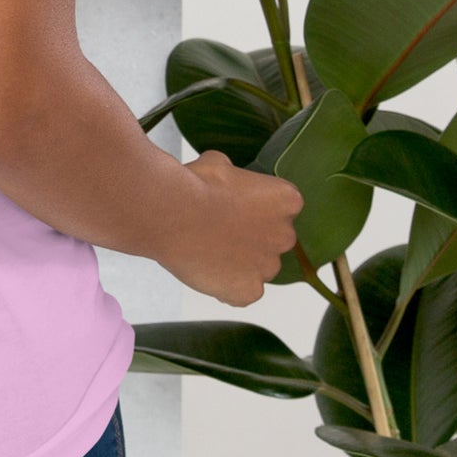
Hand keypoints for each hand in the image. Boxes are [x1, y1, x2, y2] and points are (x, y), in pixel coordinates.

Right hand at [159, 152, 303, 306]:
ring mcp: (268, 267)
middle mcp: (285, 235)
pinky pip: (243, 292)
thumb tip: (227, 181)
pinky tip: (205, 268)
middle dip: (251, 236)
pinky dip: (227, 285)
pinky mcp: (249, 291)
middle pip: (272, 239)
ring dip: (239, 261)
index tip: (234, 205)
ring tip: (207, 250)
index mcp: (286, 200)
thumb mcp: (218, 164)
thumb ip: (235, 178)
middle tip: (219, 229)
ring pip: (258, 267)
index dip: (255, 207)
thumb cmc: (194, 185)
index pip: (282, 207)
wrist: (170, 214)